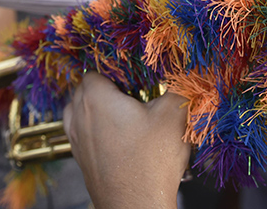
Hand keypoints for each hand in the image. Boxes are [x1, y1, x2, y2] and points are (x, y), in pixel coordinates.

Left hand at [63, 73, 188, 208]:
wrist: (138, 207)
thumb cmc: (150, 164)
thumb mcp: (174, 116)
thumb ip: (181, 87)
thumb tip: (189, 73)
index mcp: (95, 98)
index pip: (94, 71)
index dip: (115, 72)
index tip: (134, 79)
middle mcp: (79, 117)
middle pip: (84, 91)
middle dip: (107, 91)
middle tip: (134, 97)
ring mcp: (77, 141)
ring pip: (80, 114)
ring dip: (97, 112)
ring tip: (126, 118)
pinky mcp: (82, 161)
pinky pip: (83, 136)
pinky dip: (97, 133)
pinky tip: (122, 140)